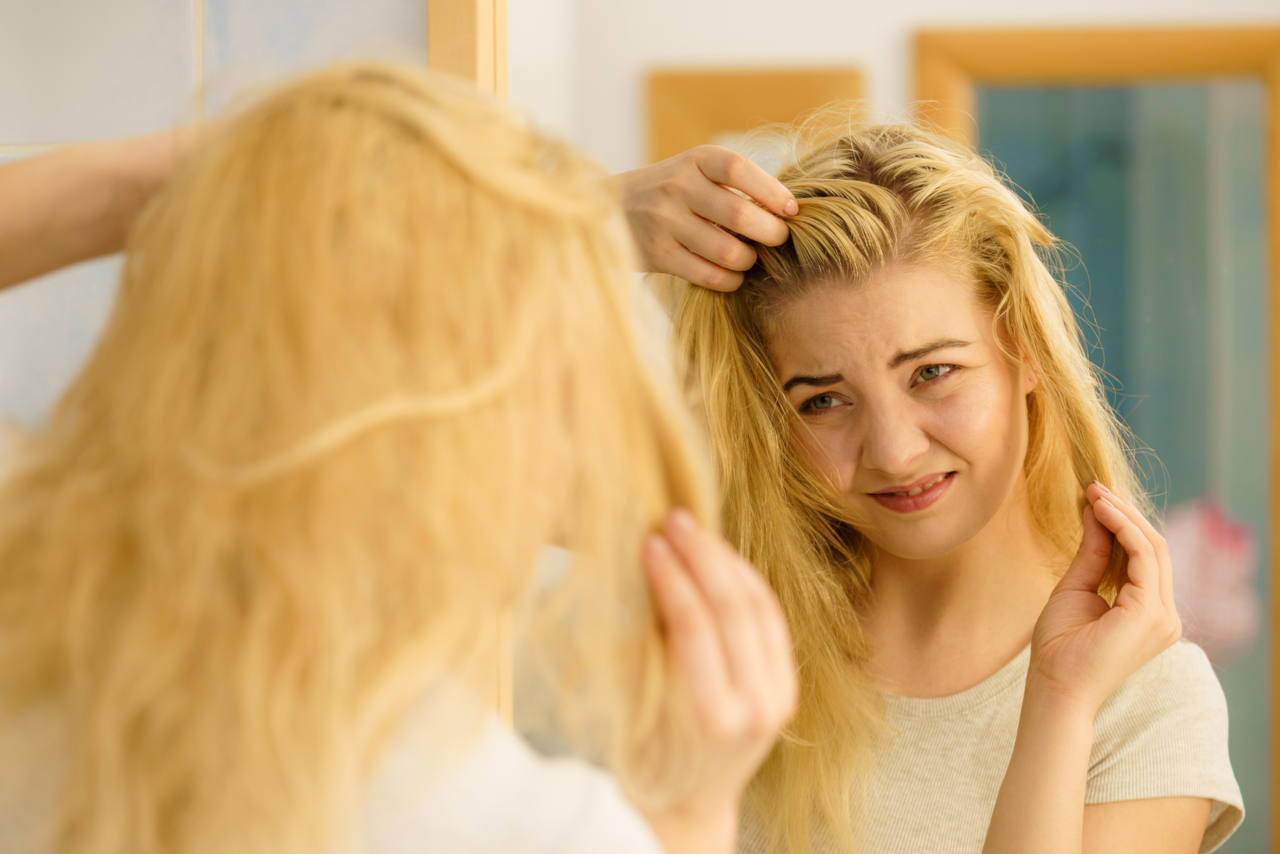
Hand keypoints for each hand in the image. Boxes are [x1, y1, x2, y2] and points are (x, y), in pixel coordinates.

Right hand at [618, 145, 795, 290]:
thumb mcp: (697, 171)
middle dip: (770, 232)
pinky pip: (707, 275)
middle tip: (779, 240)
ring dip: (749, 260)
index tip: (792, 210)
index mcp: (695, 160)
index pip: (739, 170)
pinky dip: (730, 280)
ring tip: (750, 259)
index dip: (772, 191)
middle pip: (738, 213)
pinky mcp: (657, 254)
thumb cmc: (672, 191)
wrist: (609, 207)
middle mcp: (677, 186)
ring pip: (726, 250)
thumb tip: (789, 212)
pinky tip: (733, 276)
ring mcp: (664, 221)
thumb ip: (734, 185)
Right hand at [634, 509, 797, 853]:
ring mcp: (779, 697)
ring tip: (692, 529)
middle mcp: (756, 707)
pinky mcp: (787, 686)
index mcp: (712, 718)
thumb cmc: (645, 756)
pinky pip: (771, 619)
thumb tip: (643, 568)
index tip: (649, 543)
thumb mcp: (635, 707)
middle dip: (701, 556)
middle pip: (733, 609)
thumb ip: (645, 646)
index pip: (695, 626)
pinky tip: (720, 556)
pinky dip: (745, 580)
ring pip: (759, 607)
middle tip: (672, 520)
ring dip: (724, 559)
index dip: (672, 577)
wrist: (689, 805)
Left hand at [1028, 482, 1181, 714]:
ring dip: (1123, 515)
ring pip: (1153, 548)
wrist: (1054, 686)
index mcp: (1149, 612)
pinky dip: (1124, 528)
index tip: (1094, 495)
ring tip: (1094, 493)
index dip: (1122, 522)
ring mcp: (1162, 616)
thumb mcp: (1076, 587)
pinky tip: (1101, 511)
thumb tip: (1097, 513)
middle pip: (1155, 548)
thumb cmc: (1060, 646)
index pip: (1146, 557)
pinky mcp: (1150, 614)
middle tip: (1094, 487)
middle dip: (1124, 513)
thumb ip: (1093, 554)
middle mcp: (1164, 615)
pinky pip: (1144, 557)